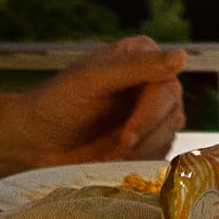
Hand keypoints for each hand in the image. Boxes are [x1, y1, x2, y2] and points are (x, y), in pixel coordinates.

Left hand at [15, 35, 185, 167]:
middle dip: (145, 135)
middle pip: (173, 110)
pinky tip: (116, 161)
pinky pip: (161, 154)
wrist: (36, 142)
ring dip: (142, 151)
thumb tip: (182, 56)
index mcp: (141, 56)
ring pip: (170, 134)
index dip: (151, 113)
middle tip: (117, 150)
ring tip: (109, 155)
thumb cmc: (57, 103)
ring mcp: (150, 113)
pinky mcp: (146, 141)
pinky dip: (141, 162)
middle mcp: (151, 82)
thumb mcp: (92, 80)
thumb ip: (137, 67)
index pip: (167, 83)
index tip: (128, 136)